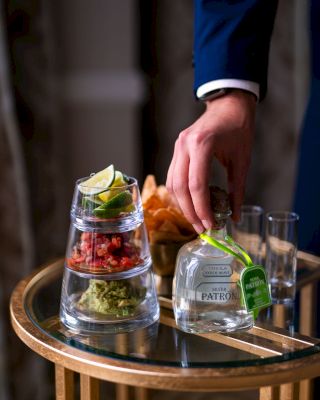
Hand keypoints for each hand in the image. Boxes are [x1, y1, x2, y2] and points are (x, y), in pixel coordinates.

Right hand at [166, 89, 255, 233]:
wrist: (228, 105)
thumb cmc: (239, 129)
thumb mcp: (242, 160)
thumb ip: (237, 190)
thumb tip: (234, 217)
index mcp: (202, 144)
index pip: (196, 184)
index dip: (202, 208)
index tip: (210, 225)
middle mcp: (184, 145)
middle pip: (179, 187)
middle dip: (190, 211)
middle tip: (201, 228)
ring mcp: (178, 146)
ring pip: (172, 183)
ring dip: (182, 204)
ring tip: (196, 219)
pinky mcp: (177, 149)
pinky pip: (172, 176)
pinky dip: (180, 193)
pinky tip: (190, 203)